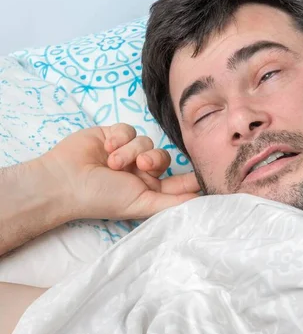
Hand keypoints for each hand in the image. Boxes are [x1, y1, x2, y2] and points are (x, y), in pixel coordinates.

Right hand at [41, 124, 200, 221]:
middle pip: (164, 156)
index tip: (206, 169)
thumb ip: (172, 202)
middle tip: (141, 165)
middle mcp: (140, 171)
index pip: (179, 180)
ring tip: (112, 162)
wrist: (65, 180)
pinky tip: (106, 147)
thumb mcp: (141, 204)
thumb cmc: (101, 198)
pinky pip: (130, 128)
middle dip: (154, 159)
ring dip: (130, 150)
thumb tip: (201, 200)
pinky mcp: (113, 135)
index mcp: (149, 189)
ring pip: (147, 141)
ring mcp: (127, 152)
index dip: (192, 174)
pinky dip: (119, 137)